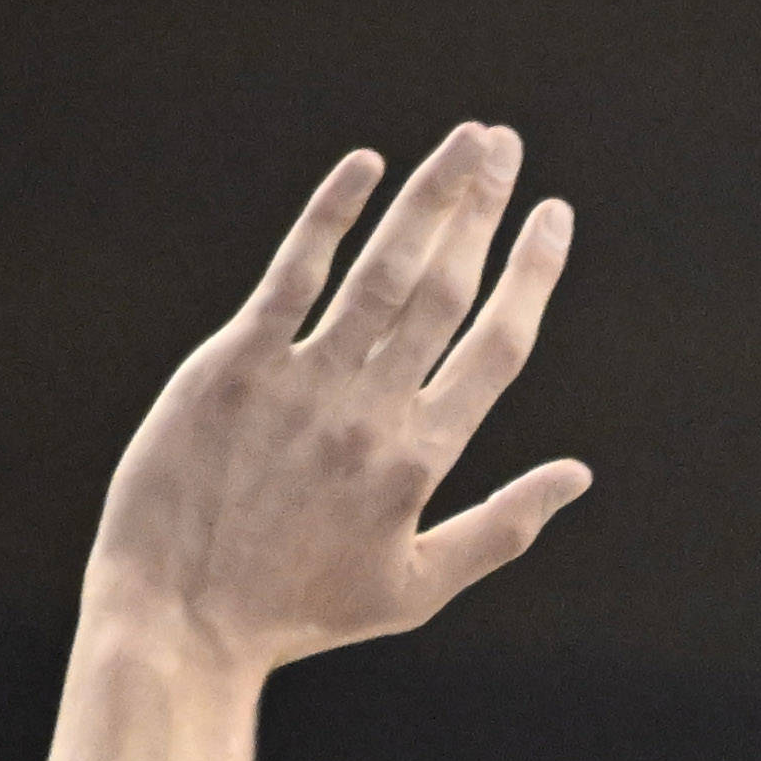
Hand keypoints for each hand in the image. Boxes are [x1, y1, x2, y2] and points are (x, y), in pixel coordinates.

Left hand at [83, 128, 587, 676]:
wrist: (183, 619)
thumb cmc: (300, 612)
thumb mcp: (416, 590)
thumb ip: (502, 528)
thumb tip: (577, 475)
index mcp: (422, 461)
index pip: (495, 349)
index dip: (529, 274)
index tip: (553, 216)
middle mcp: (372, 412)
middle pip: (445, 290)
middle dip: (482, 209)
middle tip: (506, 146)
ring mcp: (303, 383)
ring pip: (383, 270)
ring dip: (428, 197)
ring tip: (464, 141)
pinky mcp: (234, 365)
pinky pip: (292, 274)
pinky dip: (332, 213)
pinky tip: (366, 166)